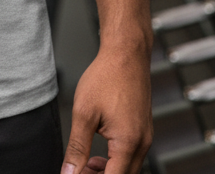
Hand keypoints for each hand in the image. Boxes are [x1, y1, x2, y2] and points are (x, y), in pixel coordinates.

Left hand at [61, 44, 152, 173]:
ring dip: (108, 172)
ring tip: (86, 164)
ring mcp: (145, 137)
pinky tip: (99, 155)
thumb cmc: (107, 76)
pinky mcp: (143, 130)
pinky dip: (116, 161)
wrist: (126, 53)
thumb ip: (77, 147)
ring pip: (128, 169)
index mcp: (128, 143)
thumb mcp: (84, 113)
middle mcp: (142, 143)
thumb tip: (69, 172)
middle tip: (78, 170)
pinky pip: (131, 156)